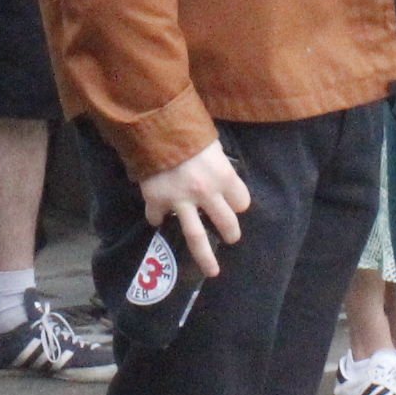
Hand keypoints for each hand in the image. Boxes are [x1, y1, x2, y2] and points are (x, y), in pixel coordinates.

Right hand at [137, 141, 251, 280]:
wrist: (154, 124)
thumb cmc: (188, 130)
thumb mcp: (212, 145)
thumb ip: (218, 166)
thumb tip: (221, 181)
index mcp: (224, 176)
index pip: (241, 201)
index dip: (238, 201)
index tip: (234, 203)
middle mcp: (206, 192)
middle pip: (226, 223)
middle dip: (231, 232)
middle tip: (231, 237)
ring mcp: (180, 200)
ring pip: (196, 237)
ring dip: (205, 256)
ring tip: (212, 270)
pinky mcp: (157, 201)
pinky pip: (157, 218)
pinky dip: (157, 219)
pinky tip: (157, 218)